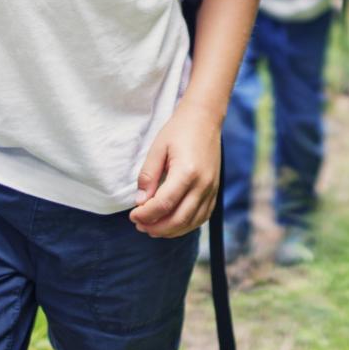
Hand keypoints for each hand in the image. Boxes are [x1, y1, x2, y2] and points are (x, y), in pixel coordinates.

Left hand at [130, 103, 220, 237]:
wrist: (205, 118)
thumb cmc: (179, 130)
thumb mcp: (158, 149)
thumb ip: (148, 176)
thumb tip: (140, 202)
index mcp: (187, 172)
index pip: (163, 204)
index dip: (146, 215)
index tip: (132, 215)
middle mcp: (203, 184)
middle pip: (178, 219)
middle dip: (156, 227)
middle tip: (139, 225)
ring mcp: (212, 189)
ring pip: (191, 223)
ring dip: (170, 231)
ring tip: (152, 228)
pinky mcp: (215, 191)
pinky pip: (202, 217)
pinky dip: (186, 225)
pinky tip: (171, 223)